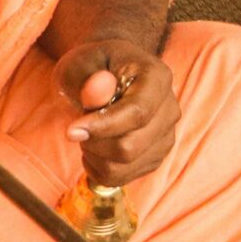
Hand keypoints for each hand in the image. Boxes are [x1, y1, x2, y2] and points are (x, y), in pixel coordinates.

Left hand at [54, 39, 178, 185]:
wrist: (102, 76)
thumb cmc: (91, 66)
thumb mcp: (81, 63)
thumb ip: (88, 77)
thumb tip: (97, 90)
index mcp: (157, 77)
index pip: (138, 113)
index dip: (103, 126)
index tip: (71, 131)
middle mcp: (170, 109)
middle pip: (130, 146)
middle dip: (93, 141)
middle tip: (77, 125)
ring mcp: (166, 136)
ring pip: (124, 166)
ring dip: (93, 154)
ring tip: (88, 132)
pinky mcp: (155, 158)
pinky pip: (120, 178)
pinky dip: (98, 167)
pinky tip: (94, 147)